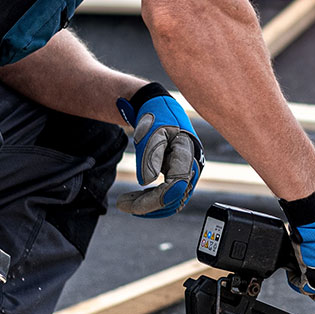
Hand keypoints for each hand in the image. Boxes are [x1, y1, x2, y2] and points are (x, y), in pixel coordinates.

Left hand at [115, 82, 202, 217]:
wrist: (161, 108)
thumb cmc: (157, 118)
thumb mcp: (151, 135)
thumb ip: (150, 158)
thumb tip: (146, 183)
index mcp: (187, 154)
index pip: (175, 186)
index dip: (154, 200)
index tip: (131, 205)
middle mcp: (192, 166)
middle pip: (175, 197)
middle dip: (148, 206)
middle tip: (122, 204)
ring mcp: (187, 171)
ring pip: (172, 199)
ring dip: (150, 204)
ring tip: (126, 201)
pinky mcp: (179, 173)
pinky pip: (169, 193)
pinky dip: (153, 198)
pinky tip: (137, 196)